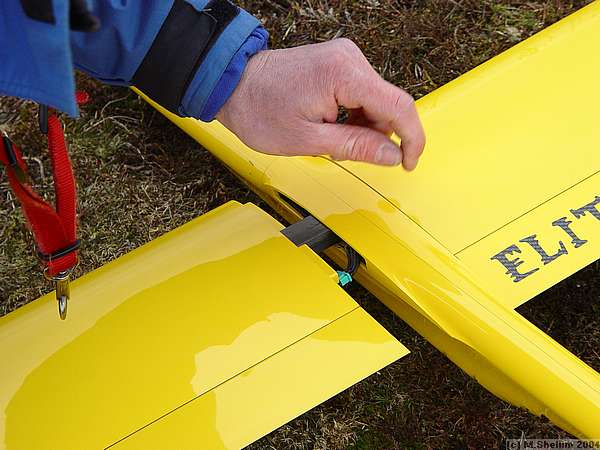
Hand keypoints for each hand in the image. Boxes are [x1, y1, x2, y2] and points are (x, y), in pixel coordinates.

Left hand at [216, 38, 425, 168]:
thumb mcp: (308, 140)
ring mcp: (344, 58)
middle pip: (389, 104)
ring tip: (332, 138)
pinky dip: (356, 115)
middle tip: (349, 152)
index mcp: (343, 74)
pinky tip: (333, 125)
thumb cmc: (259, 110)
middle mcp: (349, 59)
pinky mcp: (338, 62)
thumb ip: (356, 147)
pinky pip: (362, 93)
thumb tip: (393, 155)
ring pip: (377, 100)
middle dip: (379, 135)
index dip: (411, 139)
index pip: (398, 106)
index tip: (409, 162)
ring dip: (366, 126)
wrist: (234, 85)